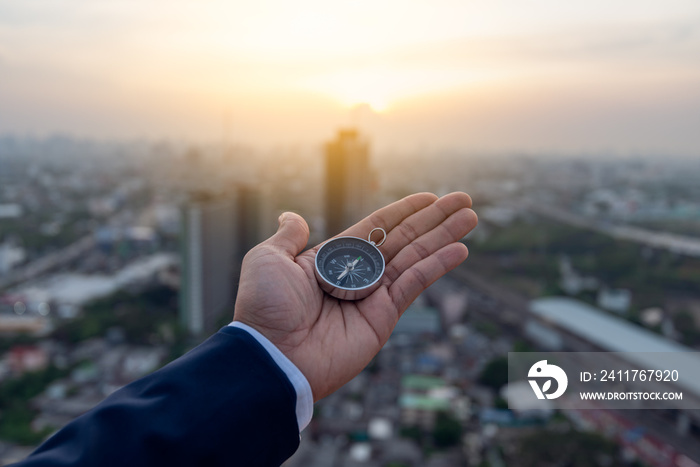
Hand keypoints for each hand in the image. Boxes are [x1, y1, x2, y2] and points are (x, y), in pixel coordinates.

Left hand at [233, 192, 477, 400]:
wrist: (272, 355)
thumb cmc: (264, 308)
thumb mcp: (267, 260)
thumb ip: (287, 236)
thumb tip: (291, 215)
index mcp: (332, 258)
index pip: (376, 227)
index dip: (404, 211)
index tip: (429, 198)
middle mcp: (357, 275)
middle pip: (404, 238)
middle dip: (434, 219)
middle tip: (464, 199)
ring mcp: (372, 296)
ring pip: (416, 257)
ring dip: (445, 236)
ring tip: (471, 216)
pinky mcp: (384, 317)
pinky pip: (415, 284)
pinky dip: (439, 265)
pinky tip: (460, 249)